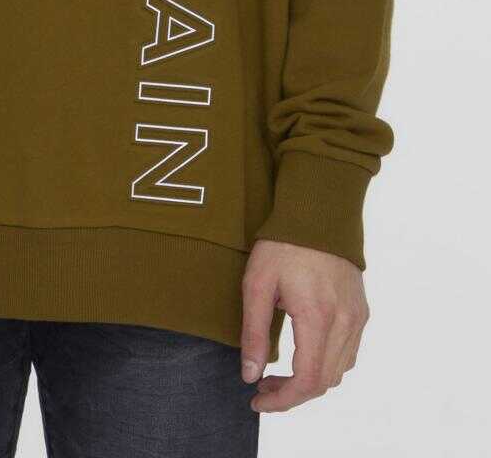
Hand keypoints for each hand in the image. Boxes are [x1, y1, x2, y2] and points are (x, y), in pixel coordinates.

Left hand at [240, 239, 368, 412]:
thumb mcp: (257, 285)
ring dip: (310, 381)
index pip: (308, 380)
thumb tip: (250, 374)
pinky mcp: (361, 310)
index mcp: (318, 317)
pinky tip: (303, 352)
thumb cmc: (283, 244)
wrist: (317, 212)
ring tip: (278, 372)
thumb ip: (254, 333)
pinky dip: (326, 364)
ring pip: (339, 371)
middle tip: (261, 384)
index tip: (258, 400)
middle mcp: (345, 322)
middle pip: (325, 382)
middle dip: (292, 393)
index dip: (283, 400)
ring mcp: (357, 316)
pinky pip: (348, 352)